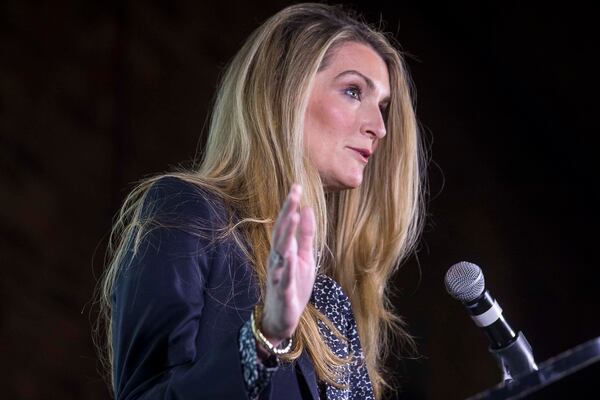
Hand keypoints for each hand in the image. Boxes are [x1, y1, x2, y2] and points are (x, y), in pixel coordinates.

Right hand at [260, 184, 315, 346]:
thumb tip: (307, 209)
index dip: (290, 206)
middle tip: (294, 194)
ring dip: (286, 235)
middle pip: (281, 233)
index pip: (286, 224)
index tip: (296, 187)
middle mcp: (278, 259)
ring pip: (280, 253)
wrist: (282, 317)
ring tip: (293, 217)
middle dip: (288, 213)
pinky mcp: (283, 292)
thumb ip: (306, 235)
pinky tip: (290, 258)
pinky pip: (284, 279)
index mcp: (284, 250)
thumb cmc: (293, 284)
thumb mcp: (305, 257)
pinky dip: (286, 269)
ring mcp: (278, 275)